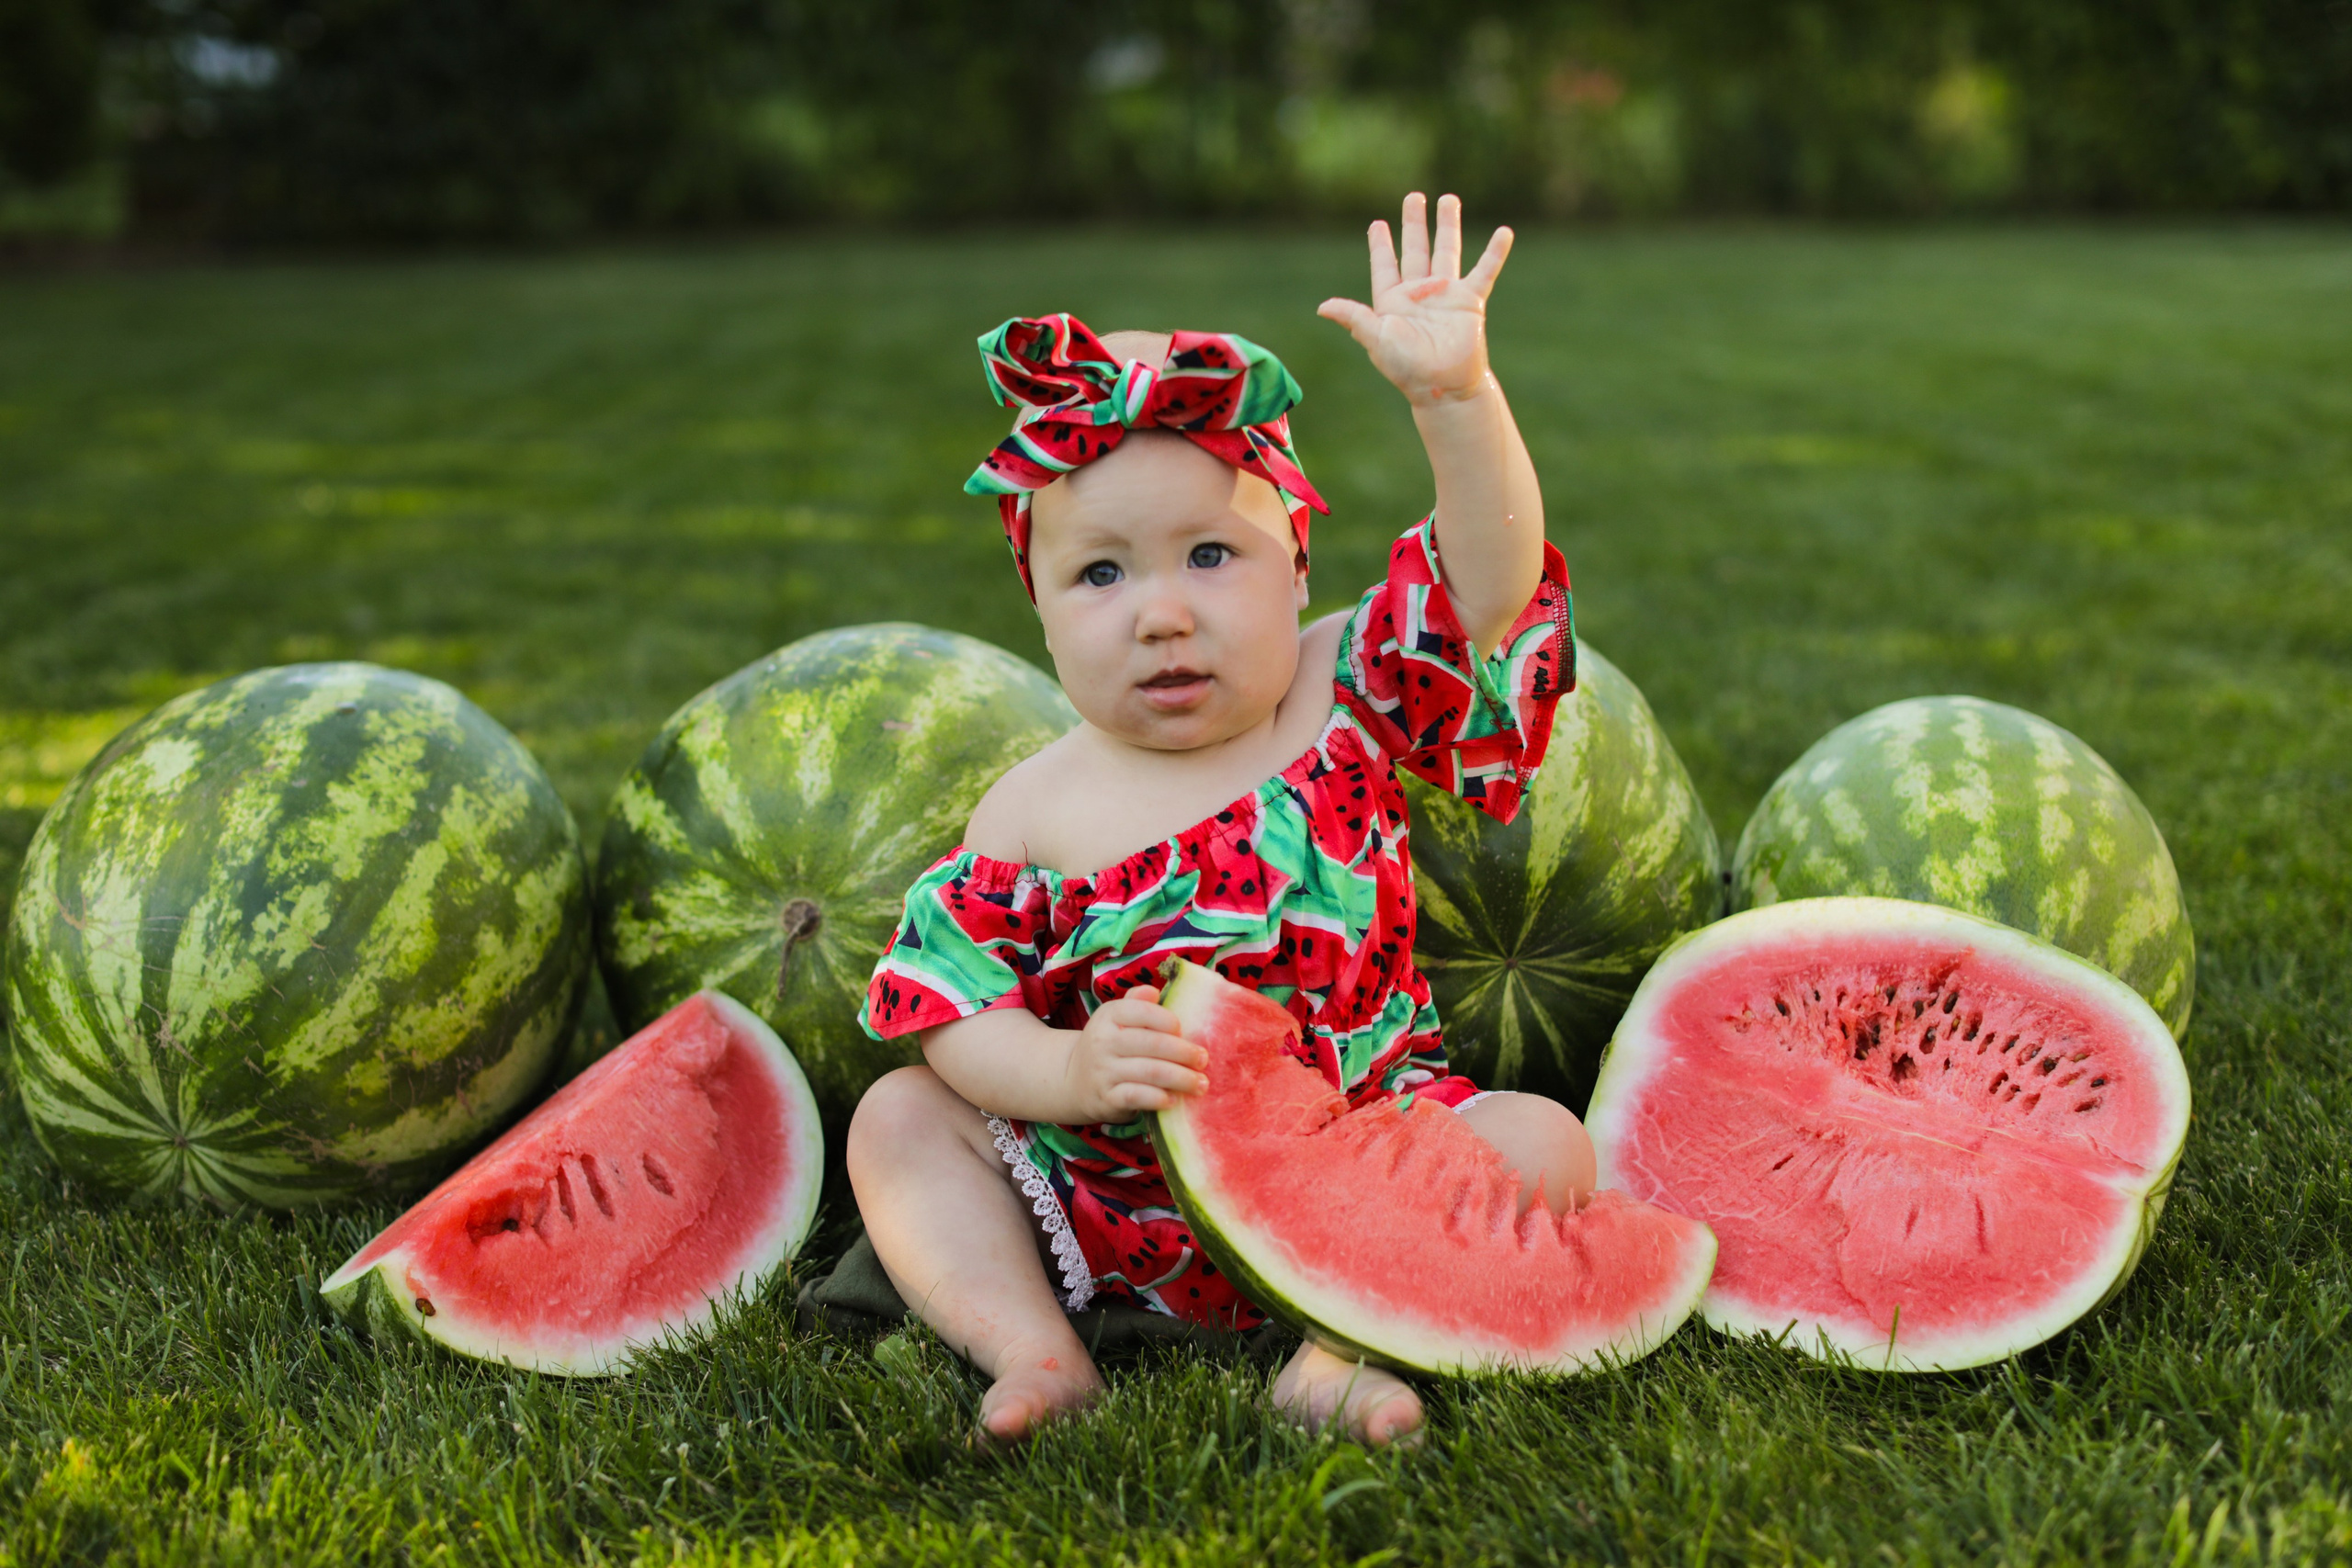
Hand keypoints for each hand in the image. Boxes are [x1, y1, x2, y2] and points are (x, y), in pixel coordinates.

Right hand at [1058, 985, 1208, 1120]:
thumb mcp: (1117, 1019)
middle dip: (1184, 1053)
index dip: (1167, 1020)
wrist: (1074, 1079)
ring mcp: (1103, 1071)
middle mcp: (1103, 1041)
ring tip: (1200, 1084)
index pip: (1142, 1011)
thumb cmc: (1110, 1045)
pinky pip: (1137, 1096)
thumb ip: (1137, 1003)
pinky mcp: (1106, 1098)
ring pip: (1150, 1072)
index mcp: (1109, 1015)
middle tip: (1203, 1060)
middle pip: (1152, 1044)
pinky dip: (1159, 1098)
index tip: (1183, 1030)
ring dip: (1181, 1079)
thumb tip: (1156, 990)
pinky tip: (1175, 1100)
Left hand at [1318, 192, 1512, 407]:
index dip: (1381, 245)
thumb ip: (1354, 318)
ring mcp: (1446, 294)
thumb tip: (1323, 307)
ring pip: (1447, 251)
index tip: (1378, 224)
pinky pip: (1485, 270)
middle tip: (1414, 196)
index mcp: (1393, 301)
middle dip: (1414, 223)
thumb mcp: (1377, 339)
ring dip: (1448, 225)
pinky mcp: (1471, 300)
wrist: (1444, 385)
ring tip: (1448, 199)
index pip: (1385, 266)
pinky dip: (1495, 252)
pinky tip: (1504, 232)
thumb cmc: (1407, 368)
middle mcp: (1419, 293)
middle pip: (1416, 249)